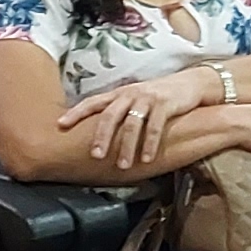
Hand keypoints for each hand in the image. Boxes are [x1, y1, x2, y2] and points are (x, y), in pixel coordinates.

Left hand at [56, 70, 216, 172]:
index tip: (60, 125)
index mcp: (119, 94)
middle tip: (95, 156)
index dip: (76, 112)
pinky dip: (149, 144)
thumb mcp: (135, 100)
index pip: (93, 102)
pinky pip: (155, 127)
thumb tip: (96, 134)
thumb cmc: (158, 97)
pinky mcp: (166, 104)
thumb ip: (118, 111)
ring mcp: (148, 98)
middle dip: (101, 137)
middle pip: (110, 115)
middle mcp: (130, 94)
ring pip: (132, 124)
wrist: (190, 84)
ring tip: (123, 166)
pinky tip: (146, 159)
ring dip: (126, 147)